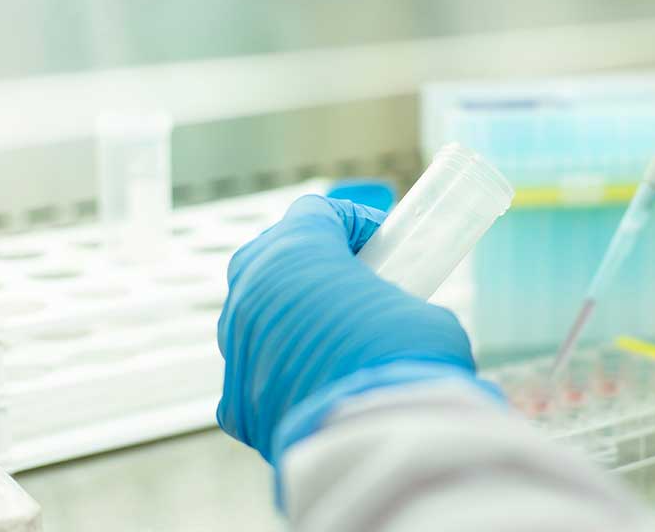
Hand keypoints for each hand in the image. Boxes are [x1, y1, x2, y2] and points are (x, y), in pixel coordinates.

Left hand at [217, 195, 484, 463]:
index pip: (315, 213)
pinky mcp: (236, 401)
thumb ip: (389, 298)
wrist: (377, 440)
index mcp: (294, 252)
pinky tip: (316, 381)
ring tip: (340, 336)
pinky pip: (253, 372)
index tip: (383, 244)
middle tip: (358, 283)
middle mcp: (251, 292)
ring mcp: (236, 347)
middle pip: (273, 257)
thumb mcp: (418, 309)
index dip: (353, 223)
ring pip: (257, 314)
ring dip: (292, 316)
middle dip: (312, 264)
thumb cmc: (406, 359)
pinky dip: (280, 373)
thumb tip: (394, 315)